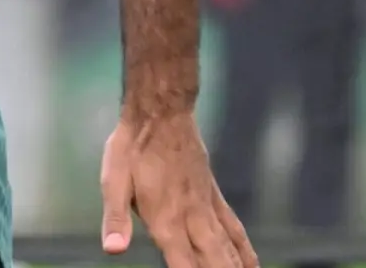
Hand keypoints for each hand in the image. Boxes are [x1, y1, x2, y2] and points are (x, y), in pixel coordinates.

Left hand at [102, 112, 256, 267]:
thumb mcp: (113, 180)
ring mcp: (206, 207)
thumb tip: (113, 250)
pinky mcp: (213, 196)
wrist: (161, 113)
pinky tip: (252, 264)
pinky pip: (233, 228)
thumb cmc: (132, 147)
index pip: (182, 264)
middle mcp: (191, 217)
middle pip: (213, 261)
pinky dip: (244, 249)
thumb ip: (115, 219)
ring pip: (228, 248)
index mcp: (165, 219)